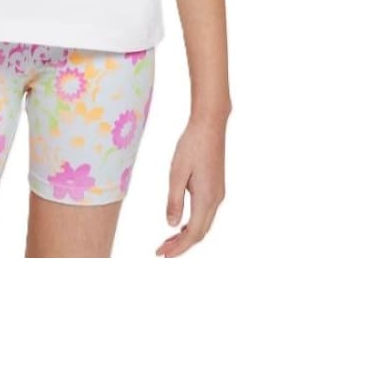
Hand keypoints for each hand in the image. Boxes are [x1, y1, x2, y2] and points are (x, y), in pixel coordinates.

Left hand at [156, 111, 227, 256]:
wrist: (210, 126)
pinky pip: (205, 213)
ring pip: (204, 224)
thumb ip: (174, 200)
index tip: (162, 254)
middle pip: (200, 233)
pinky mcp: (216, 187)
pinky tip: (180, 223)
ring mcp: (218, 194)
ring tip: (167, 241)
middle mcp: (216, 199)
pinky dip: (193, 224)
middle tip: (161, 251)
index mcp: (206, 198)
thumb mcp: (177, 173)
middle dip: (181, 245)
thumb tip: (171, 226)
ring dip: (187, 236)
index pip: (193, 233)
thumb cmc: (191, 146)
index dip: (178, 247)